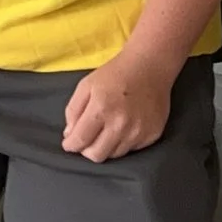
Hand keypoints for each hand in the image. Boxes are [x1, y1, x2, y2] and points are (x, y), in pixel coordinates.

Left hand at [62, 47, 177, 163]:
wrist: (149, 66)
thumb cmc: (114, 74)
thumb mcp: (86, 85)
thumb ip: (73, 110)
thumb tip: (70, 135)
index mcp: (101, 109)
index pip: (81, 140)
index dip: (71, 145)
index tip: (68, 145)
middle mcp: (121, 124)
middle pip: (98, 155)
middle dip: (86, 151)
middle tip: (86, 141)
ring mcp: (139, 131)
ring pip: (114, 155)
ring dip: (105, 147)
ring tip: (104, 133)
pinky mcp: (152, 135)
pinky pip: (131, 149)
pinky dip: (122, 144)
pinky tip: (121, 129)